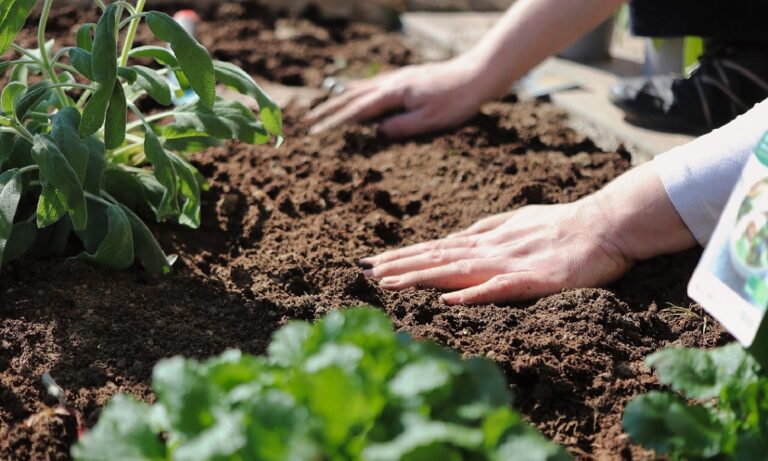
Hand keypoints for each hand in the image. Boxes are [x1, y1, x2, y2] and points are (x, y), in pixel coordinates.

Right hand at [305, 57, 491, 137]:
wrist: (478, 75)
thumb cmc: (457, 100)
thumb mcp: (430, 120)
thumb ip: (402, 127)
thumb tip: (378, 132)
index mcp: (394, 94)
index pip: (357, 111)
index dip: (335, 123)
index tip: (316, 133)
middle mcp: (392, 83)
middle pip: (352, 97)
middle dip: (329, 110)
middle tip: (308, 122)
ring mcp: (398, 78)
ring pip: (362, 88)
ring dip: (340, 99)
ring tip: (323, 108)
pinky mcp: (406, 78)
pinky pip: (374, 84)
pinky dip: (359, 90)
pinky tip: (356, 92)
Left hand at [359, 198, 634, 304]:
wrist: (607, 223)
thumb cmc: (564, 224)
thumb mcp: (518, 222)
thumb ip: (487, 230)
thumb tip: (457, 237)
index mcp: (487, 239)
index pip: (436, 249)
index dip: (403, 256)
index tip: (372, 262)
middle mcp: (491, 249)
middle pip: (437, 258)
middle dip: (398, 266)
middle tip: (363, 272)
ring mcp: (510, 263)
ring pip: (457, 270)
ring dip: (420, 277)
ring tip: (387, 284)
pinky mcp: (534, 279)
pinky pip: (499, 288)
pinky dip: (472, 294)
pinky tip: (447, 300)